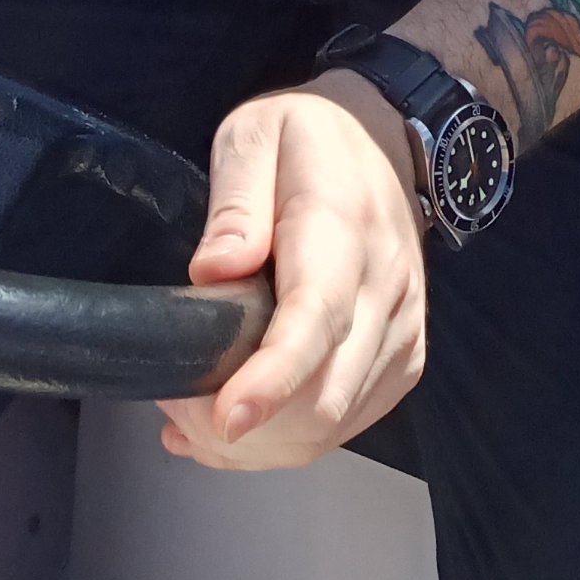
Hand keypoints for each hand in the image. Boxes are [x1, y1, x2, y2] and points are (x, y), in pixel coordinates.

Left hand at [157, 71, 426, 471]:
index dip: (272, 379)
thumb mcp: (254, 136)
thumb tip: (212, 274)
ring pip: (332, 424)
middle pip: (323, 393)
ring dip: (260, 443)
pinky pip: (346, 424)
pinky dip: (287, 441)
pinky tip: (238, 422)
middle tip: (175, 403)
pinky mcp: (404, 358)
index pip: (316, 316)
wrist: (386, 138)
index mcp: (343, 225)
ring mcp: (403, 329)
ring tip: (194, 417)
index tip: (224, 418)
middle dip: (243, 427)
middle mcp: (387, 287)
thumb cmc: (308, 137)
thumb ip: (234, 204)